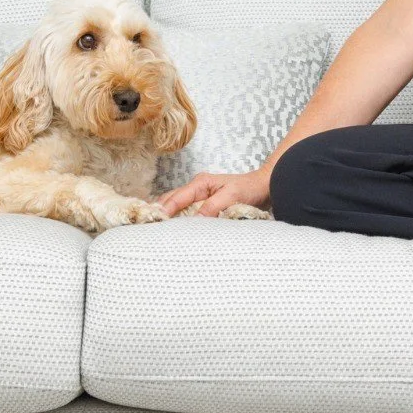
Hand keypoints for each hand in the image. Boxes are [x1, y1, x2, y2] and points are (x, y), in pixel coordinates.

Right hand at [155, 167, 271, 217]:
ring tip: (156, 229)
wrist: (264, 186)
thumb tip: (195, 220)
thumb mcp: (231, 196)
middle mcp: (197, 188)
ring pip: (177, 205)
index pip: (177, 197)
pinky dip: (179, 218)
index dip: (165, 209)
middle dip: (160, 211)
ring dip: (168, 215)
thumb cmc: (249, 189)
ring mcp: (199, 196)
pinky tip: (173, 228)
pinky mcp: (205, 204)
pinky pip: (187, 211)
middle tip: (149, 226)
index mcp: (200, 183)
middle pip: (171, 199)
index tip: (155, 220)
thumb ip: (212, 207)